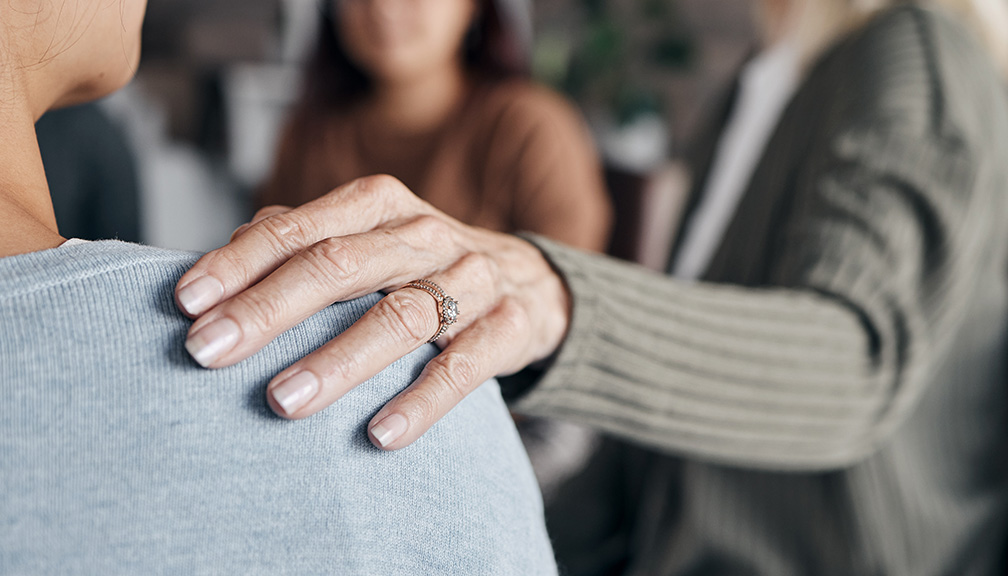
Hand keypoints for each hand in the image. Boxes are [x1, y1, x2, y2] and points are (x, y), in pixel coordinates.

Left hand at [174, 175, 570, 449]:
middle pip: (341, 266)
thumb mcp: (367, 240)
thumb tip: (222, 261)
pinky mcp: (509, 326)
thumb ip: (302, 243)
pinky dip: (422, 400)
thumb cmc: (424, 266)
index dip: (239, 264)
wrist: (531, 282)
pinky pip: (464, 365)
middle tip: (207, 352)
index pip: (298, 229)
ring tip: (283, 400)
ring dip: (338, 360)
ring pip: (400, 316)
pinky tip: (380, 434)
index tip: (185, 304)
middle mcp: (423, 235)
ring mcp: (472, 278)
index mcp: (378, 206)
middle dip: (270, 309)